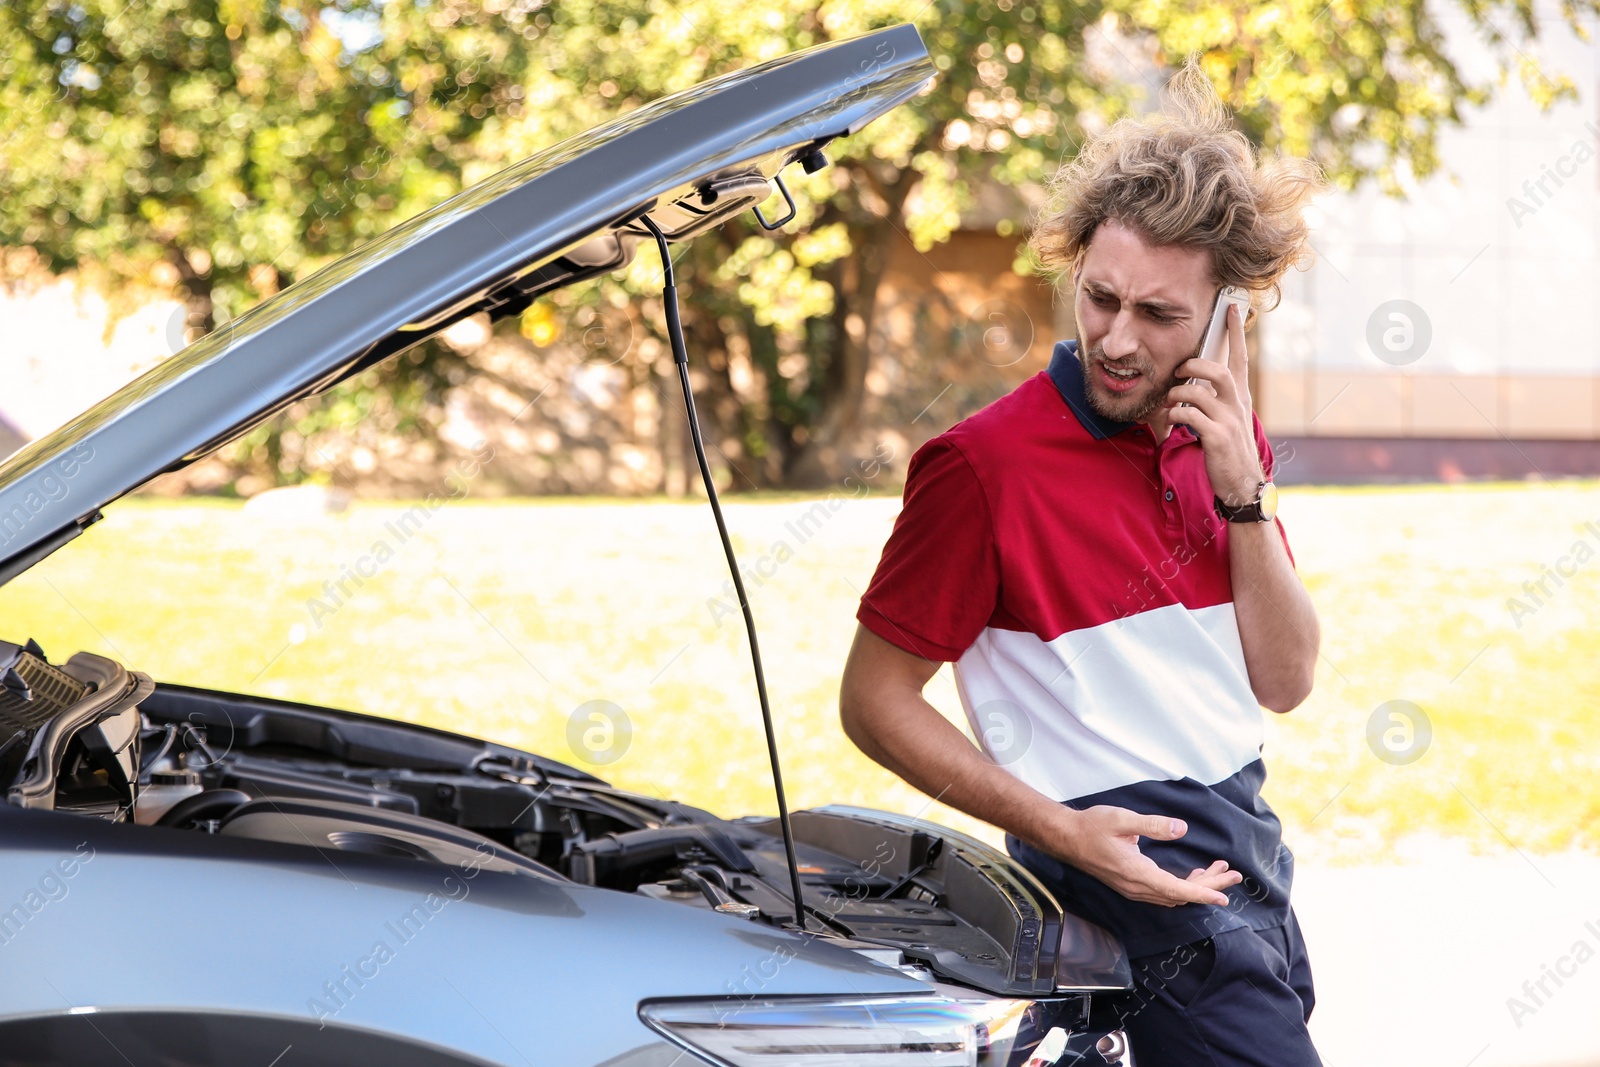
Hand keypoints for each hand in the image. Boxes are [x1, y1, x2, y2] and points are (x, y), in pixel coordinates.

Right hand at [1048, 804, 1242, 906]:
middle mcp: (1137, 887)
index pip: (1178, 889)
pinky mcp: (1130, 885)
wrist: (1066, 838)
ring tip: (1218, 869)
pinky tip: (1191, 874)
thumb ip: (1153, 825)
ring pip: (1173, 895)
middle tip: (1233, 874)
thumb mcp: (1122, 819)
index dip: (1204, 892)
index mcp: (1137, 873)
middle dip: (1209, 885)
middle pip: (1181, 894)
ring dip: (1197, 885)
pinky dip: (1182, 886)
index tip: (1225, 895)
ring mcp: (1133, 889)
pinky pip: (1163, 892)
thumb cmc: (1091, 826)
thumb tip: (1182, 829)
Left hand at [1164, 303, 1264, 505]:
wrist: (1241, 484)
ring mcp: (1229, 420)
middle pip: (1217, 369)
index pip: (1239, 357)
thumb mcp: (1228, 420)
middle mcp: (1238, 404)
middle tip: (1178, 371)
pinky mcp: (1218, 437)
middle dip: (1193, 365)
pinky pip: (1189, 416)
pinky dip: (1174, 416)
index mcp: (1240, 397)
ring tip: (1169, 405)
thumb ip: (1214, 400)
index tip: (1232, 308)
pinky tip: (1170, 422)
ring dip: (1176, 395)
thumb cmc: (1229, 450)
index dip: (1236, 332)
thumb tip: (1190, 383)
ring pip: (1198, 392)